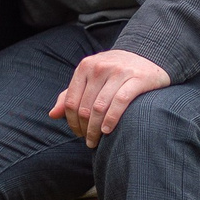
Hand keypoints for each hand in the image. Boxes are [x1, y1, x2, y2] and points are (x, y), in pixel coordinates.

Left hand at [48, 49, 170, 146]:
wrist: (147, 58)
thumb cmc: (114, 74)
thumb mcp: (90, 79)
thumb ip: (70, 95)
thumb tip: (52, 114)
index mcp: (85, 66)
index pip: (71, 101)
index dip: (71, 122)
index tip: (78, 133)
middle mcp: (99, 67)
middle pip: (85, 107)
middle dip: (84, 129)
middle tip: (88, 141)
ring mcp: (118, 71)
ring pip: (100, 107)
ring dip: (96, 129)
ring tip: (96, 141)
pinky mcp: (137, 78)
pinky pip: (120, 102)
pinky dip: (111, 119)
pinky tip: (107, 130)